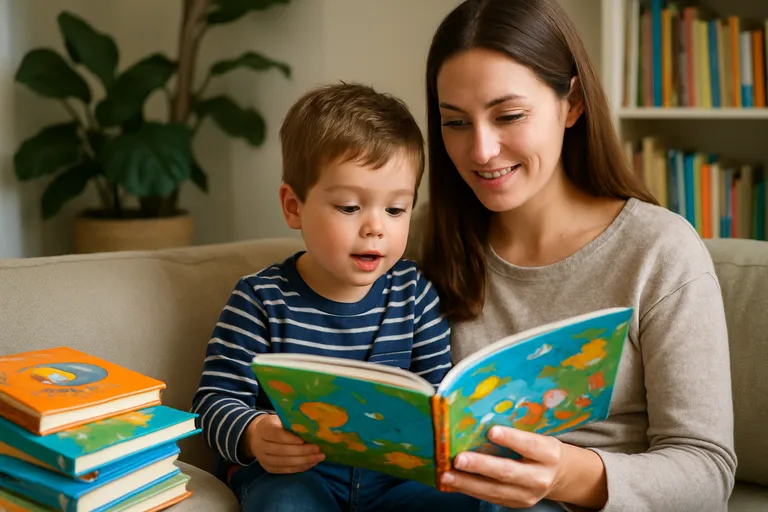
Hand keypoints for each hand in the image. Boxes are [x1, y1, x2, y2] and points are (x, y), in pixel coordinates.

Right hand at [241, 414, 324, 473]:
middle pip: (282, 450)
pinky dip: (299, 468)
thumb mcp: (280, 419)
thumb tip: (312, 428)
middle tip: (318, 449)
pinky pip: (285, 470)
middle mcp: (260, 445)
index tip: (304, 440)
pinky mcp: (268, 468)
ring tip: (318, 458)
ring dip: (303, 461)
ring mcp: (263, 459)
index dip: (290, 438)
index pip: (276, 434)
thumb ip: (292, 423)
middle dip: (302, 451)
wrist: (258, 436)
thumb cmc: (275, 425)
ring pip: (284, 462)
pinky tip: (311, 463)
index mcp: (263, 428)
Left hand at [440, 426, 565, 507]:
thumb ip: (517, 430)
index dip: (511, 439)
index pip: (530, 445)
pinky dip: (469, 490)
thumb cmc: (541, 448)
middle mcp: (540, 477)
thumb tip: (480, 417)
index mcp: (548, 454)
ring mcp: (527, 494)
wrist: (560, 475)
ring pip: (494, 490)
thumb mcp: (539, 436)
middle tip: (459, 459)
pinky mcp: (515, 504)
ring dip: (467, 482)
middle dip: (481, 466)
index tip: (491, 431)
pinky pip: (490, 497)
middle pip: (508, 471)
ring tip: (446, 474)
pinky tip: (453, 482)